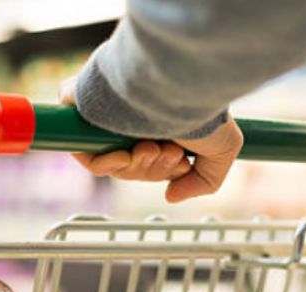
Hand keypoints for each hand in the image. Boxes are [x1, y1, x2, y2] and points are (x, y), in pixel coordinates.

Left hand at [59, 77, 243, 202]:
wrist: (181, 81)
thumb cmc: (203, 108)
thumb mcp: (223, 150)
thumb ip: (204, 181)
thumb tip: (171, 196)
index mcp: (158, 121)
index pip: (148, 160)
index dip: (162, 171)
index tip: (180, 164)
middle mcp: (132, 115)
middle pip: (130, 166)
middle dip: (152, 169)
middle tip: (169, 153)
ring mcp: (107, 112)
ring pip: (110, 162)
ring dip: (135, 166)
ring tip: (154, 147)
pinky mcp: (82, 105)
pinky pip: (83, 151)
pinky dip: (105, 163)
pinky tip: (128, 154)